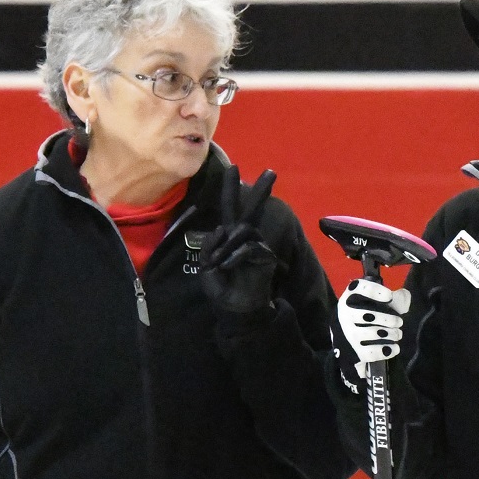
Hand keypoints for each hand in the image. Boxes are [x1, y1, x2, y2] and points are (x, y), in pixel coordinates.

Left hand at [200, 166, 279, 315]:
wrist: (236, 309)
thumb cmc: (221, 288)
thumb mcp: (206, 265)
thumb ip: (210, 245)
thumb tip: (222, 229)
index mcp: (229, 237)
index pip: (230, 209)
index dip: (230, 189)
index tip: (234, 168)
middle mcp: (245, 238)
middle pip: (252, 209)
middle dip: (262, 190)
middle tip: (272, 171)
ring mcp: (257, 246)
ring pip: (243, 230)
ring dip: (228, 245)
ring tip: (220, 264)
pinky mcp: (265, 257)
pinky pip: (249, 247)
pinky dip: (235, 256)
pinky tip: (229, 267)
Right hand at [332, 279, 410, 390]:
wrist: (345, 344)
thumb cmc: (363, 318)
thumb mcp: (371, 304)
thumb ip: (391, 298)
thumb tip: (404, 295)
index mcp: (350, 298)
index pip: (358, 288)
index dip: (374, 290)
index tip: (390, 296)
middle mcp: (345, 315)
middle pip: (368, 315)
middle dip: (388, 319)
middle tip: (399, 322)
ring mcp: (349, 335)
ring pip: (373, 333)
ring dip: (391, 334)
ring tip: (397, 334)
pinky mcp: (354, 352)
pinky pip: (373, 352)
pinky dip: (387, 350)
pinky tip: (395, 348)